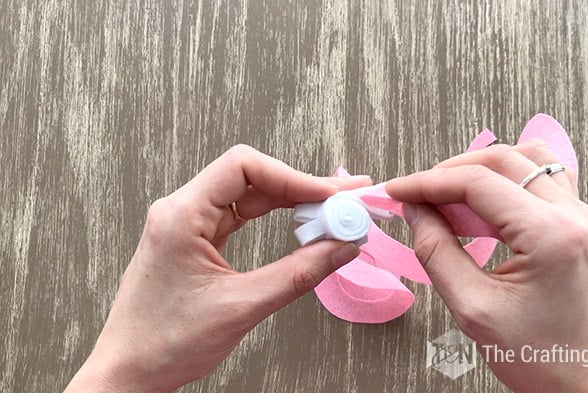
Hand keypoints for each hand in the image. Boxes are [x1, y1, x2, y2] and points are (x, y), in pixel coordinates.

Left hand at [65, 145, 368, 392]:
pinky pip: (240, 215)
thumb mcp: (241, 307)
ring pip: (248, 195)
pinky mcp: (195, 241)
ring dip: (290, 201)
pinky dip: (273, 218)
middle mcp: (181, 212)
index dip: (294, 177)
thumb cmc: (163, 343)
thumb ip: (297, 273)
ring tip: (329, 213)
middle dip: (300, 187)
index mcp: (181, 217)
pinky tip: (299, 225)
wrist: (129, 372)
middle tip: (343, 199)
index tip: (329, 195)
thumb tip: (339, 248)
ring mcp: (187, 225)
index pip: (244, 168)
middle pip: (251, 177)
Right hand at [386, 141, 587, 392]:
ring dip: (484, 171)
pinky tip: (487, 208)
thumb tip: (416, 213)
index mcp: (551, 234)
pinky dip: (510, 183)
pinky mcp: (583, 228)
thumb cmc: (544, 359)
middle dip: (451, 172)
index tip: (398, 191)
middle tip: (417, 195)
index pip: (477, 182)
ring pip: (528, 160)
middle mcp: (574, 216)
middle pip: (503, 160)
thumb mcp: (474, 308)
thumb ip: (437, 252)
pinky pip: (545, 181)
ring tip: (451, 200)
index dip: (428, 183)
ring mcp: (584, 218)